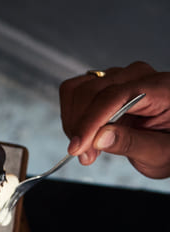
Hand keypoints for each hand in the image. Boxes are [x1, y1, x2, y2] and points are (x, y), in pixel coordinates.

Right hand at [59, 61, 169, 177]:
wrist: (169, 140)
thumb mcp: (160, 152)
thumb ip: (132, 143)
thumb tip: (99, 137)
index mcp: (162, 89)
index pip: (116, 95)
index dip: (91, 121)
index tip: (78, 147)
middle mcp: (140, 77)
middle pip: (92, 90)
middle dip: (80, 125)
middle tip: (84, 154)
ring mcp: (120, 78)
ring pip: (78, 90)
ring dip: (74, 122)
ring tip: (86, 147)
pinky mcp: (105, 85)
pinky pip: (75, 92)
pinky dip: (72, 116)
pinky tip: (84, 134)